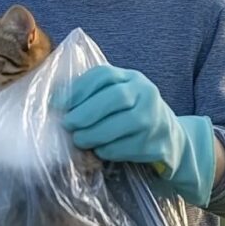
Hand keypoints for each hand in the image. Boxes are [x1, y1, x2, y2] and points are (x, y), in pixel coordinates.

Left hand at [54, 65, 216, 206]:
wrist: (170, 137)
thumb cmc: (131, 115)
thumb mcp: (116, 97)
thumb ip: (91, 95)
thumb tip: (54, 101)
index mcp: (132, 78)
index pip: (104, 75)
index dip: (79, 88)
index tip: (57, 104)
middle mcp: (147, 93)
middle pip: (117, 97)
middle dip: (87, 111)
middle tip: (68, 124)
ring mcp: (156, 118)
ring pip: (125, 123)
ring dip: (96, 133)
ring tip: (79, 140)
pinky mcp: (158, 143)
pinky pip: (130, 146)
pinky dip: (109, 149)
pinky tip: (99, 150)